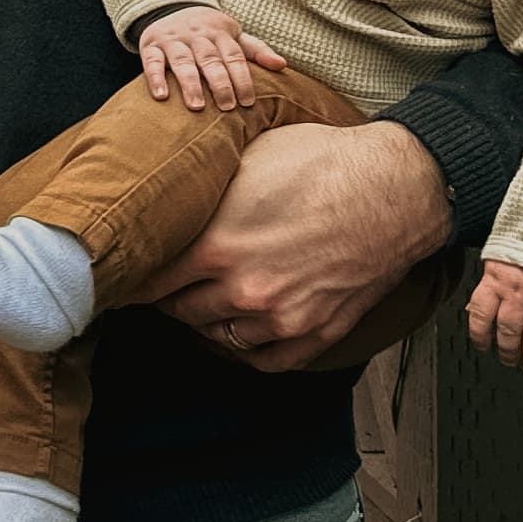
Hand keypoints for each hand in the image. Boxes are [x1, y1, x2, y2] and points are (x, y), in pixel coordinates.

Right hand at [136, 5, 286, 111]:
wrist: (171, 6)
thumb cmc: (208, 31)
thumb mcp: (233, 35)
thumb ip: (256, 50)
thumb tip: (282, 65)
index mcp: (220, 33)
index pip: (233, 56)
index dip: (242, 78)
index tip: (248, 101)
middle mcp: (196, 35)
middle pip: (210, 59)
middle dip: (219, 83)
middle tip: (227, 107)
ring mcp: (172, 39)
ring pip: (182, 60)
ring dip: (189, 83)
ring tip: (197, 107)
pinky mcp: (151, 44)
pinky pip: (151, 61)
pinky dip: (155, 77)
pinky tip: (161, 96)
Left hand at [148, 120, 450, 371]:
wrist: (397, 186)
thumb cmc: (324, 162)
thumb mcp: (246, 160)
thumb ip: (204, 191)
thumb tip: (170, 196)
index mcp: (217, 246)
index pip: (151, 280)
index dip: (134, 277)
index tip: (125, 275)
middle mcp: (244, 290)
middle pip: (182, 312)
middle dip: (168, 299)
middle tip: (161, 288)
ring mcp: (282, 317)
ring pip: (221, 338)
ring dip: (206, 323)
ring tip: (199, 306)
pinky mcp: (318, 332)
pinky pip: (268, 361)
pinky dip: (248, 351)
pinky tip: (240, 335)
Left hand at [467, 259, 522, 373]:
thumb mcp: (498, 260)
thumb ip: (489, 286)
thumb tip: (474, 310)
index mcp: (496, 281)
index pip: (479, 317)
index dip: (479, 337)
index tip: (482, 347)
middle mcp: (518, 294)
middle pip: (507, 334)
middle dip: (507, 353)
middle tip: (509, 361)